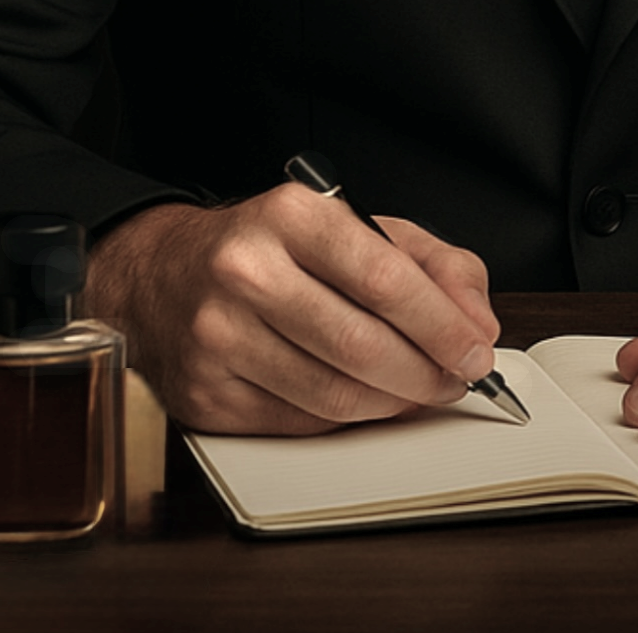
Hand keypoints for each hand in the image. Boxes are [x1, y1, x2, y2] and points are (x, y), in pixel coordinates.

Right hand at [84, 186, 499, 433]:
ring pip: (334, 393)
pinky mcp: (206, 395)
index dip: (441, 323)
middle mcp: (246, 271)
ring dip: (394, 402)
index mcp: (290, 215)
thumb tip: (476, 320)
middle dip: (427, 371)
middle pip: (361, 344)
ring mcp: (219, 337)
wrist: (161, 276)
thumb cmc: (268, 248)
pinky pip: (302, 422)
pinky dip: (348, 418)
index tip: (476, 349)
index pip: (383, 276)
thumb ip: (428, 262)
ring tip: (420, 390)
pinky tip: (366, 399)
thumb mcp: (350, 225)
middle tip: (458, 378)